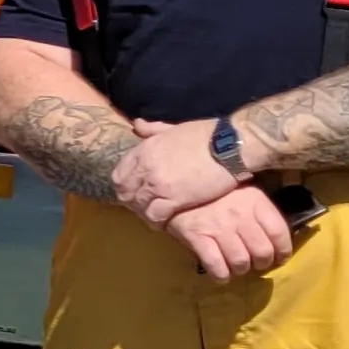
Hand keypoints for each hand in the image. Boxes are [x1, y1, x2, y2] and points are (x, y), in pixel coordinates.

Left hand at [109, 117, 241, 226]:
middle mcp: (146, 167)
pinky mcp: (174, 199)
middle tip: (142, 207)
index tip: (134, 191)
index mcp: (145, 149)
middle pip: (125, 192)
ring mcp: (158, 184)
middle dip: (131, 201)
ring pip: (138, 206)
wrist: (229, 145)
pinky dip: (157, 221)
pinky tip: (163, 224)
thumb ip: (152, 130)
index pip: (119, 174)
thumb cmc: (206, 134)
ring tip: (153, 216)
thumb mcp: (173, 128)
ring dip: (144, 213)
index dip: (125, 185)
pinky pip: (155, 215)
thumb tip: (137, 125)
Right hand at [164, 183, 294, 281]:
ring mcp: (218, 228)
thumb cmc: (215, 190)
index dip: (283, 251)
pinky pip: (216, 266)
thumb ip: (260, 210)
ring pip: (241, 262)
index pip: (279, 232)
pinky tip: (221, 274)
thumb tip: (276, 235)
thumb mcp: (243, 190)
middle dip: (262, 264)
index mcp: (255, 201)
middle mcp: (240, 215)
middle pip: (262, 252)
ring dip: (241, 269)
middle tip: (256, 263)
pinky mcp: (197, 237)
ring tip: (237, 267)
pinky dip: (221, 276)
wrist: (177, 183)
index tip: (279, 258)